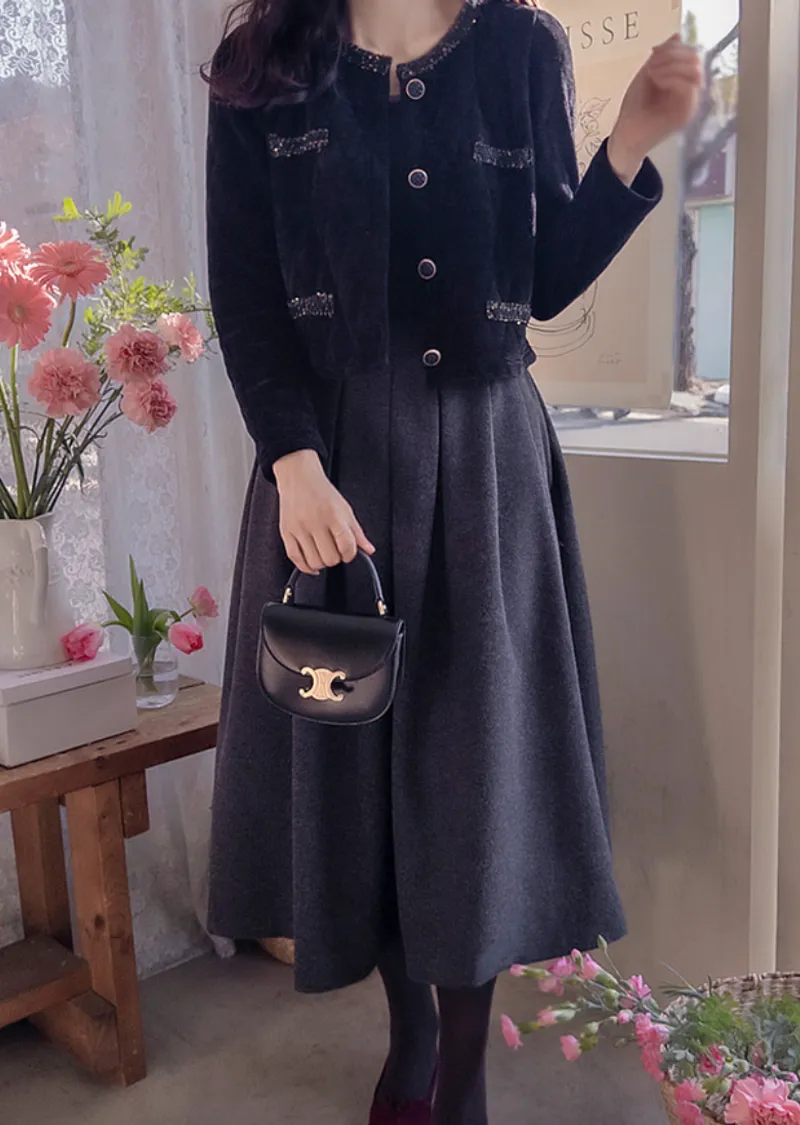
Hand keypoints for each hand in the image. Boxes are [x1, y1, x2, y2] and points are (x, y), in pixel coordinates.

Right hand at [273, 449, 374, 574]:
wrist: (298, 478)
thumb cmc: (322, 493)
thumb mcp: (345, 509)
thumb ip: (357, 532)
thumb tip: (369, 550)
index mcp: (333, 515)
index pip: (346, 545)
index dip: (350, 554)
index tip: (349, 552)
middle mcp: (314, 522)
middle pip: (330, 558)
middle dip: (336, 558)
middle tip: (335, 551)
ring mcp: (298, 528)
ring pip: (313, 562)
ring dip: (322, 563)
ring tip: (323, 554)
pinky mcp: (286, 532)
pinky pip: (295, 559)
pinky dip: (306, 567)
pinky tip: (312, 564)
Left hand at [609, 34, 704, 175]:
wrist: (625, 135)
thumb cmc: (634, 108)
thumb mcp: (647, 73)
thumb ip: (662, 56)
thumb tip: (678, 35)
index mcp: (682, 80)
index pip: (691, 54)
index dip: (674, 47)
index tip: (653, 53)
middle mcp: (690, 91)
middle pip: (696, 58)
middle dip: (672, 54)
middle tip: (651, 64)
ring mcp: (690, 102)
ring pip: (696, 70)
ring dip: (672, 65)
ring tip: (652, 73)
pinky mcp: (686, 113)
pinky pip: (689, 85)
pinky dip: (671, 77)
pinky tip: (656, 80)